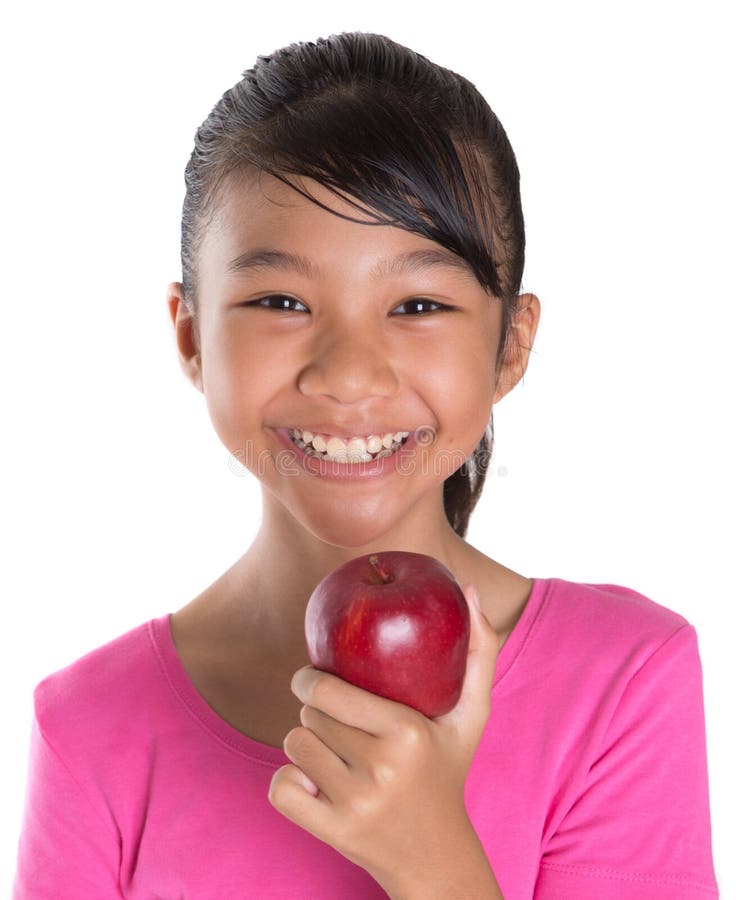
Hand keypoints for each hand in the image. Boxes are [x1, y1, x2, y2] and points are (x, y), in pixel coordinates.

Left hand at [268, 584, 500, 895]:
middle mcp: (381, 768)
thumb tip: (469, 586)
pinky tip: (314, 783)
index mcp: (408, 732)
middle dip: (315, 713)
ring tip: (330, 750)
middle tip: (334, 720)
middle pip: (309, 717)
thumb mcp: (472, 716)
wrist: (438, 858)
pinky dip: (288, 783)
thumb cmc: (448, 771)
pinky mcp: (333, 834)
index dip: (309, 678)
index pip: (329, 690)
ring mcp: (356, 804)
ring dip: (304, 745)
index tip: (310, 677)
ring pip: (294, 747)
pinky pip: (280, 788)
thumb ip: (478, 652)